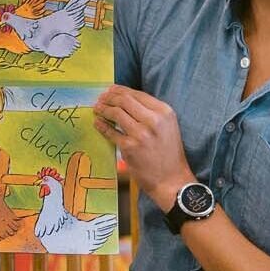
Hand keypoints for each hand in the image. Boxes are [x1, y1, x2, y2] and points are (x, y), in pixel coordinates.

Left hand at [93, 84, 194, 211]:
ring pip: (116, 113)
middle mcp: (154, 120)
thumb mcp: (168, 126)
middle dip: (110, 97)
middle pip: (125, 100)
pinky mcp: (130, 147)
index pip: (138, 94)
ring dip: (103, 109)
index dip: (121, 90)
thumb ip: (151, 113)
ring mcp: (141, 134)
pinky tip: (98, 123)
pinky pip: (111, 132)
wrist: (172, 180)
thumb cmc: (169, 153)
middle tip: (101, 99)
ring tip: (97, 108)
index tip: (111, 90)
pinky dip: (102, 125)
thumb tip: (127, 100)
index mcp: (164, 112)